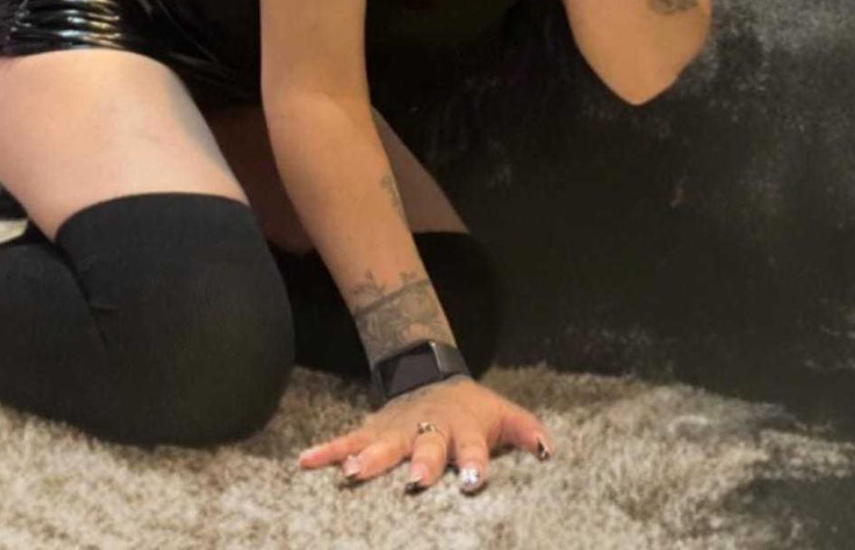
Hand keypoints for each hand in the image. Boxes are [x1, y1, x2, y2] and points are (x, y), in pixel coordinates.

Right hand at [296, 375, 553, 495]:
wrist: (431, 374)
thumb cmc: (471, 409)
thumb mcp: (501, 412)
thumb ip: (524, 430)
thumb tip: (548, 450)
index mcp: (463, 428)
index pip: (473, 447)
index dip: (474, 463)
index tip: (474, 481)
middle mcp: (429, 428)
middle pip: (426, 447)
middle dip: (421, 463)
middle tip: (416, 481)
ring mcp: (397, 429)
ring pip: (382, 444)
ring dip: (369, 459)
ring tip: (352, 476)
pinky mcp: (373, 430)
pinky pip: (346, 440)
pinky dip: (327, 451)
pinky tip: (305, 462)